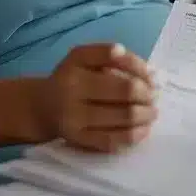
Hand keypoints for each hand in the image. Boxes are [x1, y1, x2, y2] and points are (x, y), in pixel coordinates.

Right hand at [32, 43, 156, 152]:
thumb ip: (110, 55)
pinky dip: (135, 135)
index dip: (141, 68)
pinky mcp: (80, 140)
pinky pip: (114, 140)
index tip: (151, 76)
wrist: (41, 107)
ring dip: (146, 115)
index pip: (117, 61)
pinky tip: (143, 130)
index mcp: (76, 66)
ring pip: (123, 118)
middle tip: (154, 97)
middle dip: (147, 94)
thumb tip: (150, 71)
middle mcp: (73, 91)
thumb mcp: (82, 57)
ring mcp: (76, 118)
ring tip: (152, 112)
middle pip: (125, 91)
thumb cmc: (68, 78)